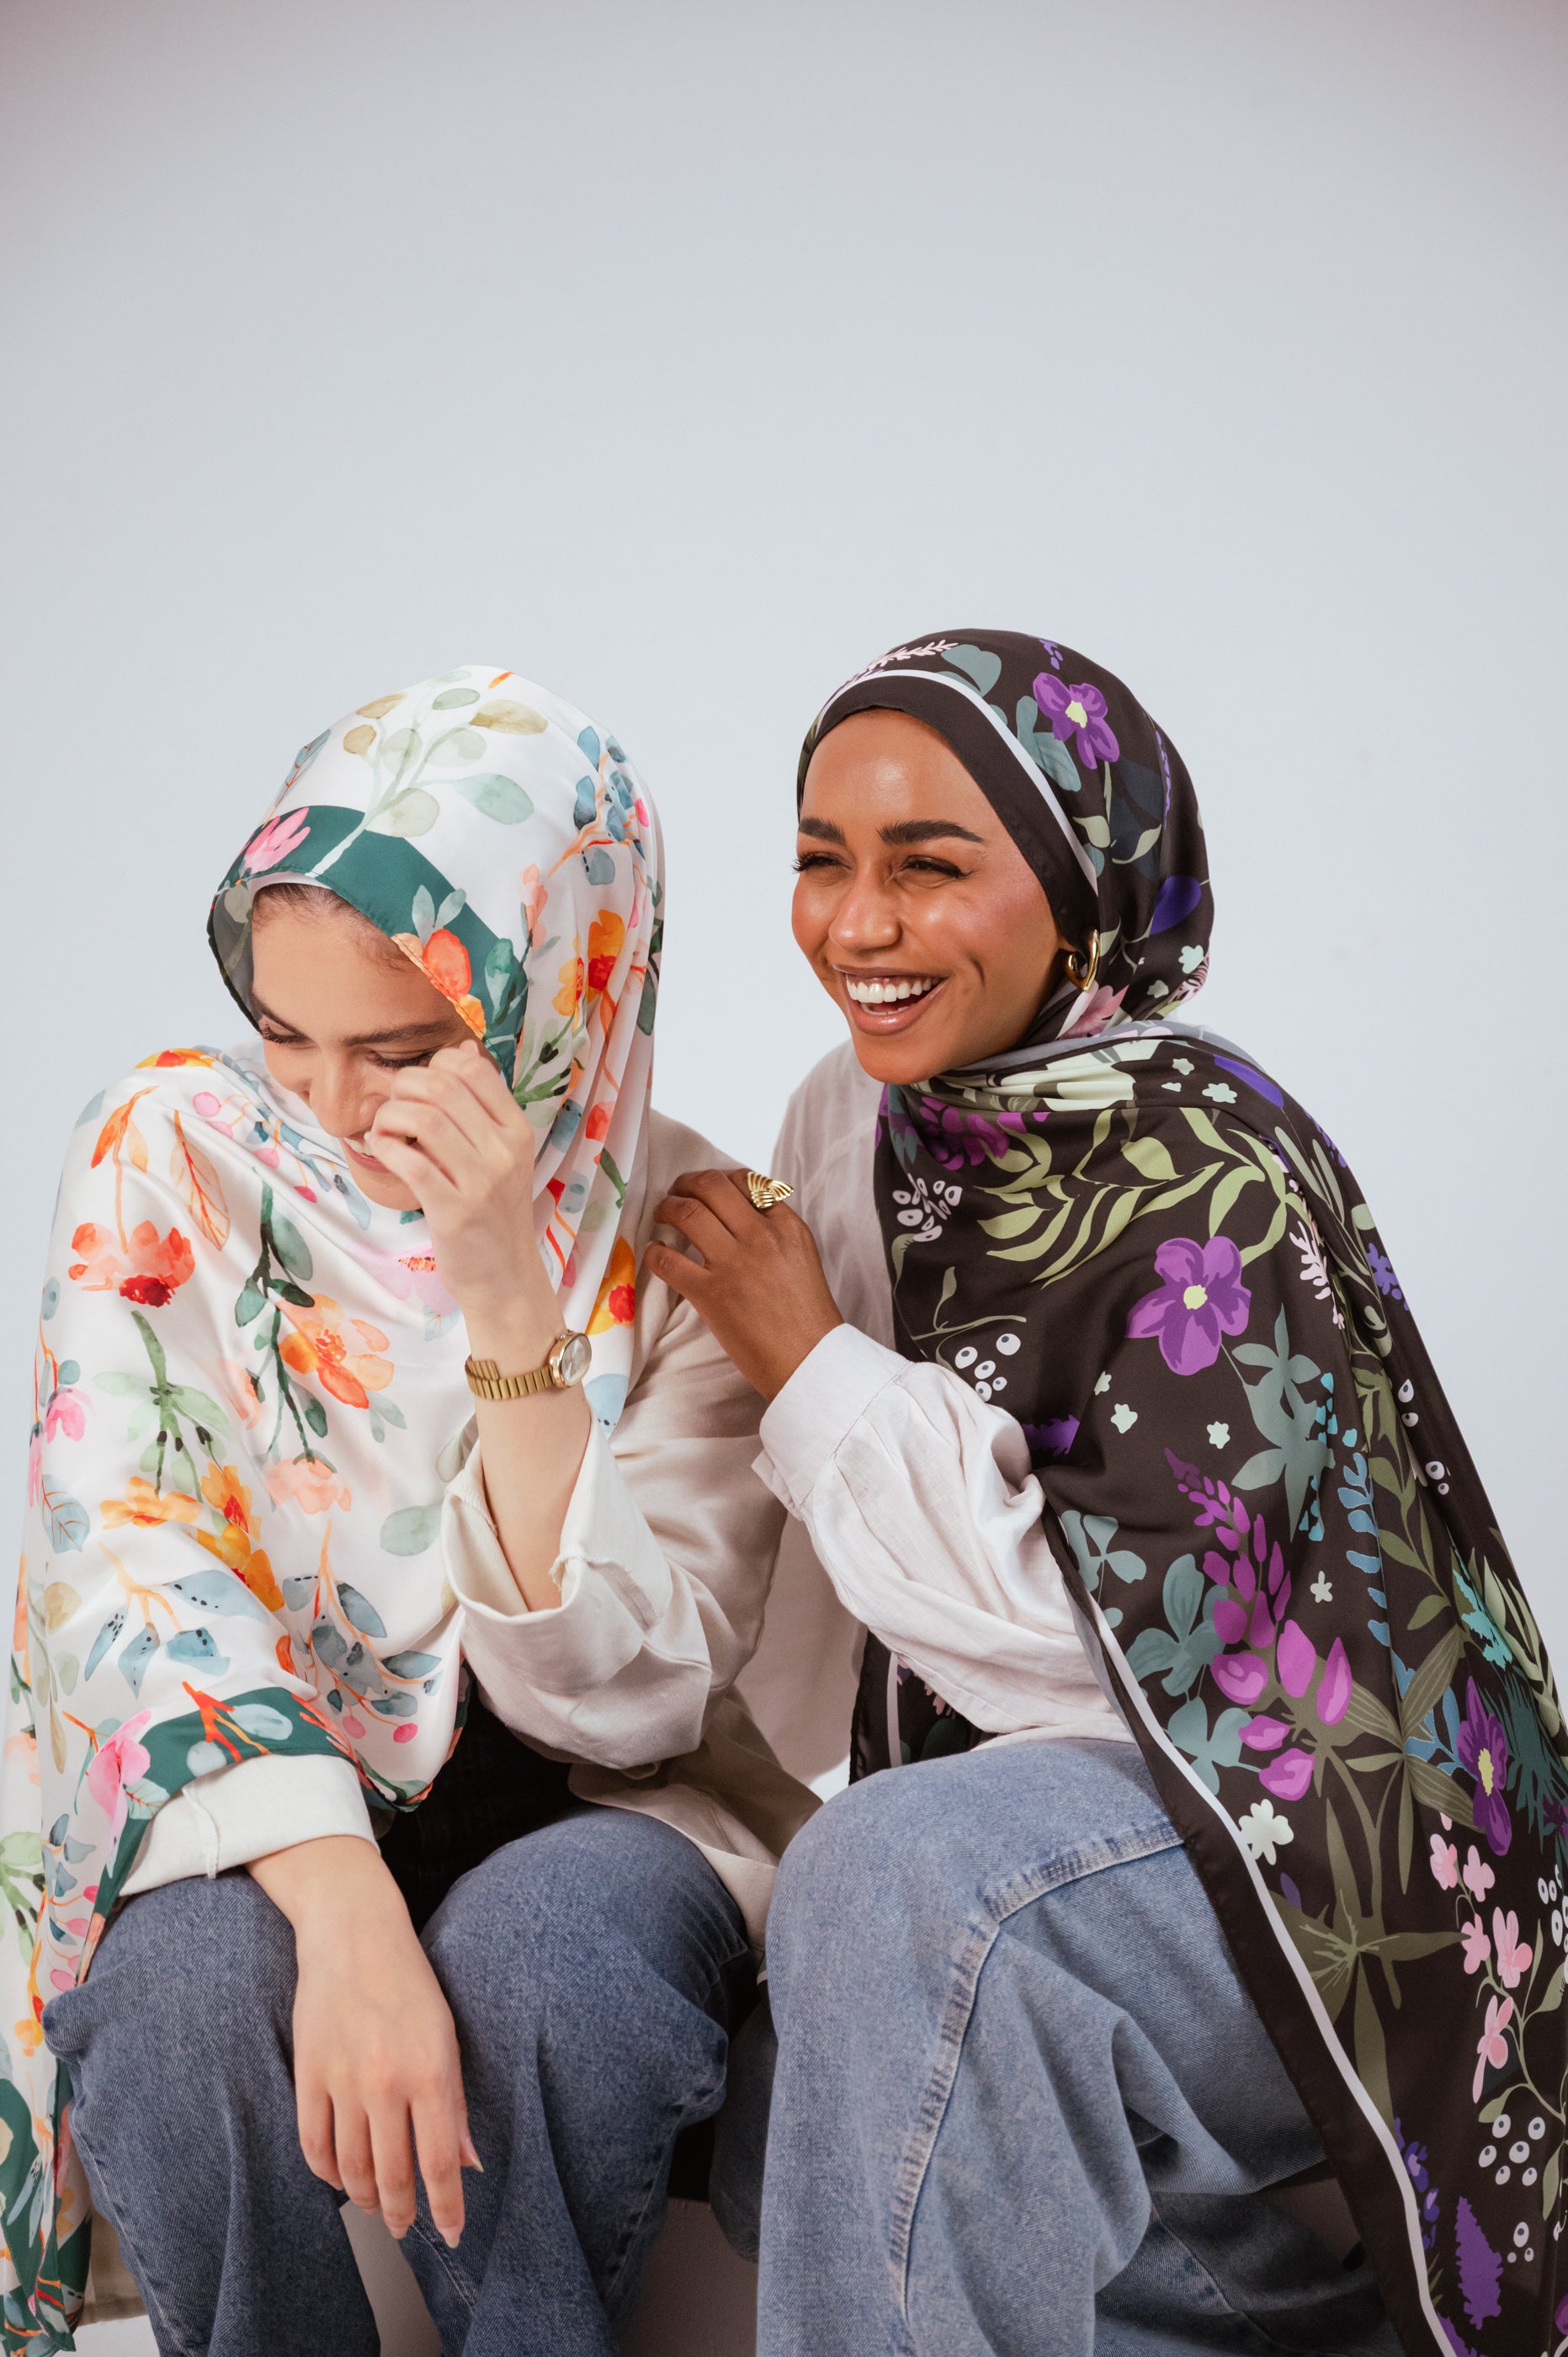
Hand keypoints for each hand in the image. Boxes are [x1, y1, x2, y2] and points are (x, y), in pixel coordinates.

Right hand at [249, 1837, 476, 2245]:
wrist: (354, 1935)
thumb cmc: (410, 1983)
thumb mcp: (447, 2037)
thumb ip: (454, 2105)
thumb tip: (468, 2163)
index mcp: (430, 2071)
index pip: (439, 2162)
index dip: (447, 2207)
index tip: (454, 2235)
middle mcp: (386, 2083)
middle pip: (392, 2175)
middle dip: (402, 2212)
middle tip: (407, 2228)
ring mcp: (342, 2080)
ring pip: (350, 2168)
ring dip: (365, 2197)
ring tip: (377, 2205)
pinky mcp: (308, 2074)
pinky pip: (313, 2143)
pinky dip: (327, 2172)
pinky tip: (340, 2179)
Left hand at [366, 1041, 549, 1331]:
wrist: (504, 1277)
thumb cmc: (494, 1212)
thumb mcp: (502, 1155)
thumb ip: (482, 1105)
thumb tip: (461, 1048)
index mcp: (518, 1131)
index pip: (475, 1069)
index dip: (436, 1064)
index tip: (420, 1086)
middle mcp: (504, 1152)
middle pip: (444, 1087)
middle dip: (404, 1086)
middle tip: (392, 1106)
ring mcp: (481, 1182)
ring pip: (426, 1119)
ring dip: (391, 1116)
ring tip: (385, 1130)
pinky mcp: (454, 1211)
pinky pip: (410, 1162)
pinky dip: (387, 1148)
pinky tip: (383, 1151)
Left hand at [645, 1170, 843, 1399]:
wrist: (809, 1361)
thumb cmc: (809, 1318)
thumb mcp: (804, 1260)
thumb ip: (777, 1234)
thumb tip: (743, 1219)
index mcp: (788, 1228)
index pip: (748, 1182)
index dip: (720, 1179)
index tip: (707, 1188)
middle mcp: (760, 1236)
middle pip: (712, 1186)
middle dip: (687, 1183)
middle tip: (677, 1192)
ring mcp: (734, 1263)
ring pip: (687, 1212)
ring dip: (667, 1208)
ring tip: (662, 1215)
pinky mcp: (710, 1293)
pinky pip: (668, 1260)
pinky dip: (654, 1252)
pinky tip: (655, 1253)